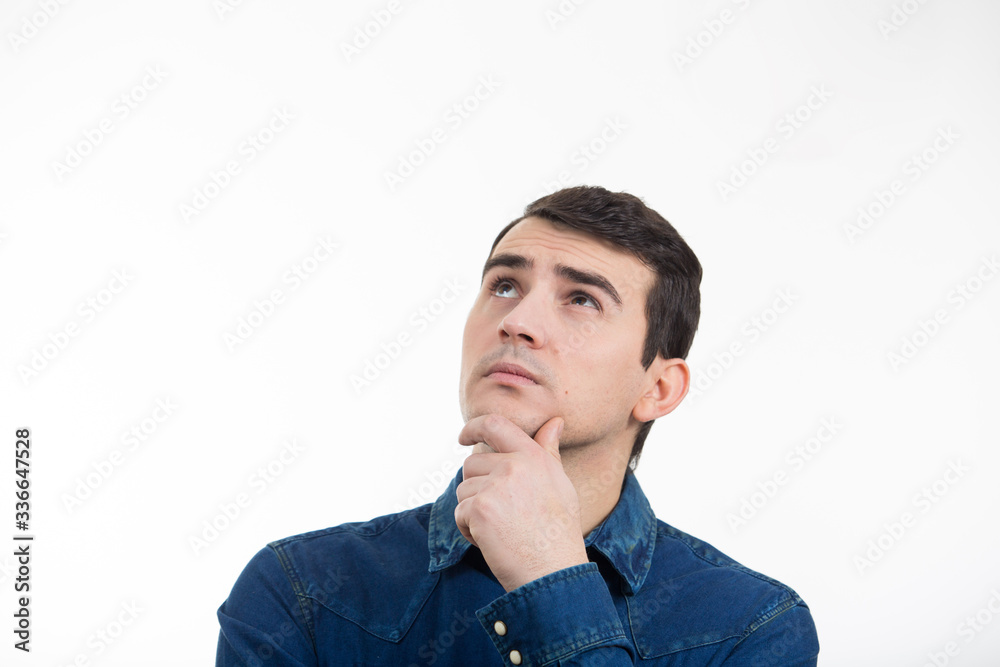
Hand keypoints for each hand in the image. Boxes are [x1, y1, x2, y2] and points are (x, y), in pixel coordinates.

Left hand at [454, 414, 588, 591]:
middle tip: (500, 515)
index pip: (495, 424)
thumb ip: (548, 452)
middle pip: (472, 463)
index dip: (473, 427)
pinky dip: (468, 530)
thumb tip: (554, 422)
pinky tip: (492, 541)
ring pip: (463, 490)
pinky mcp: (480, 508)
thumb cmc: (559, 533)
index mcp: (533, 456)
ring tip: (501, 530)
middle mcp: (514, 465)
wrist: (554, 573)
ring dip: (472, 511)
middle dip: (476, 487)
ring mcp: (496, 485)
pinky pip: (459, 512)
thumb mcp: (560, 485)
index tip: (463, 437)